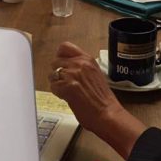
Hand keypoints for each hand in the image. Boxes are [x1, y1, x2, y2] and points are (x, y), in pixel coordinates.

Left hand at [49, 42, 145, 158]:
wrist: (107, 113)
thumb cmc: (103, 99)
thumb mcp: (95, 74)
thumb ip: (82, 68)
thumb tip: (68, 68)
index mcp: (87, 59)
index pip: (65, 47)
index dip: (60, 56)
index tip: (62, 64)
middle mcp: (79, 63)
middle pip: (55, 61)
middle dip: (57, 72)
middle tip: (65, 82)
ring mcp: (73, 74)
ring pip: (52, 74)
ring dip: (57, 83)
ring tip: (66, 91)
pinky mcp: (67, 86)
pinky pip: (53, 86)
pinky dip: (57, 93)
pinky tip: (67, 97)